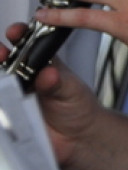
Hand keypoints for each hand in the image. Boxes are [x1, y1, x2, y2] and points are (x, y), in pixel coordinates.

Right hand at [4, 23, 98, 169]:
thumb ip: (57, 82)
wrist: (78, 138)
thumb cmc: (78, 107)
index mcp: (43, 63)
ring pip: (0, 83)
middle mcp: (25, 77)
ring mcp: (15, 95)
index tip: (17, 32)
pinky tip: (1, 102)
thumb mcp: (70, 90)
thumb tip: (48, 73)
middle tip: (1, 52)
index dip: (20, 35)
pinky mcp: (10, 114)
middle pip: (6, 61)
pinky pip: (0, 106)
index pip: (28, 44)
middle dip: (0, 54)